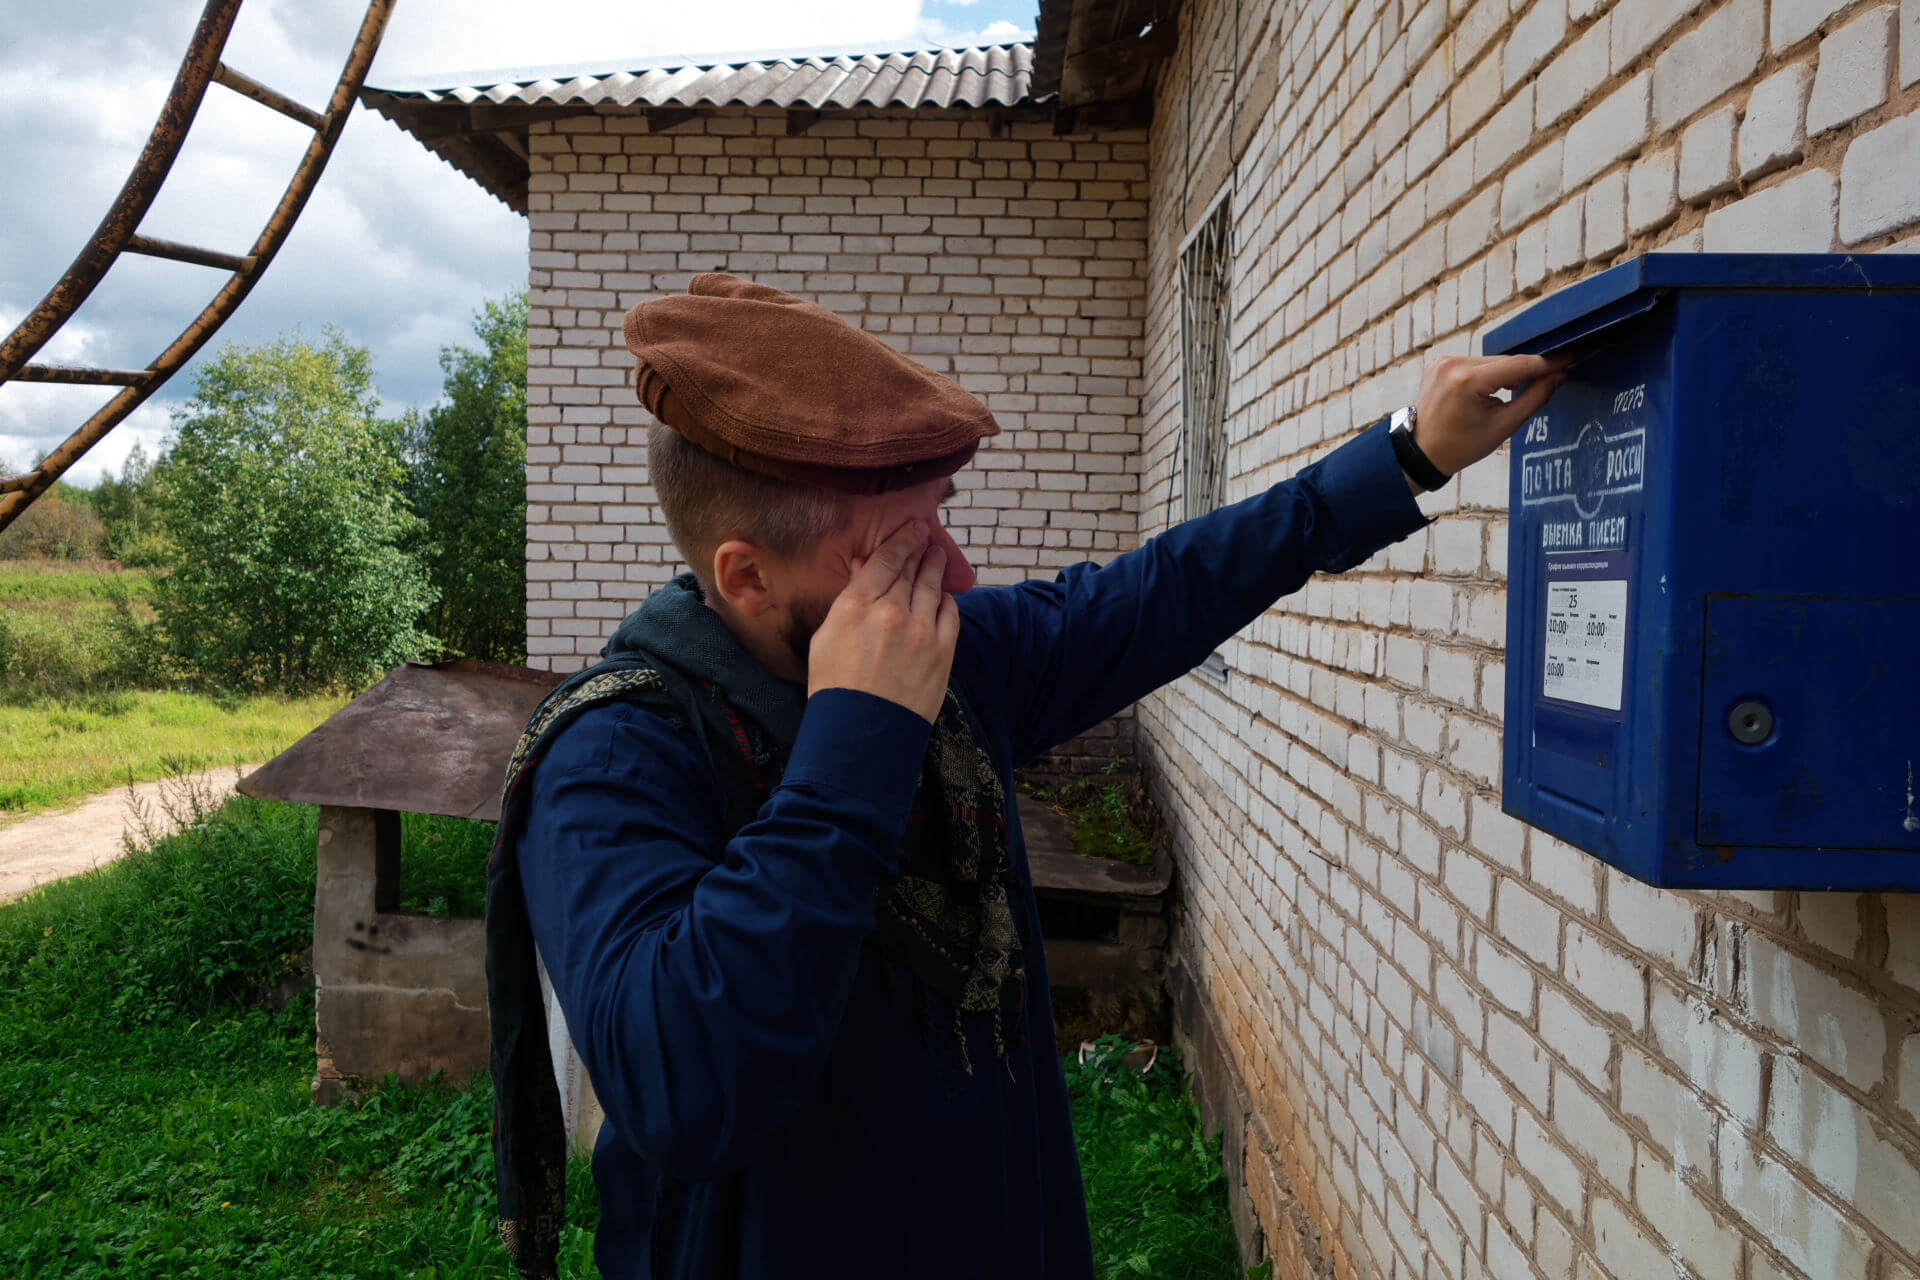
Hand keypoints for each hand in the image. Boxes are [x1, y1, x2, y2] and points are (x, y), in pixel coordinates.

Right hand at [806, 521, 959, 723]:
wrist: (862, 732)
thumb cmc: (835, 686)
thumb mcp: (827, 636)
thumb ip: (849, 598)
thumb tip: (866, 567)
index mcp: (856, 607)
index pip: (885, 560)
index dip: (901, 540)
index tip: (911, 528)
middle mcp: (891, 612)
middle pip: (910, 569)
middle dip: (919, 549)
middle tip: (926, 537)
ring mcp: (921, 631)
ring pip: (932, 586)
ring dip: (935, 568)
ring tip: (937, 556)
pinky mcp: (942, 652)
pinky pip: (950, 613)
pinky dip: (946, 600)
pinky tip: (944, 595)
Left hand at [1409, 353, 1569, 476]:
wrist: (1420, 452)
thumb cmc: (1460, 446)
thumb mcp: (1504, 426)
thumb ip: (1535, 397)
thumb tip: (1559, 375)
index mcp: (1468, 381)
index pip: (1519, 365)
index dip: (1547, 363)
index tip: (1569, 358)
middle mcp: (1453, 364)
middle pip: (1505, 361)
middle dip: (1528, 370)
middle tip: (1553, 377)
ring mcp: (1443, 361)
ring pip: (1490, 361)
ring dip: (1506, 372)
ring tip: (1515, 390)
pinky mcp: (1438, 363)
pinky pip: (1474, 363)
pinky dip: (1487, 372)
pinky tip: (1492, 388)